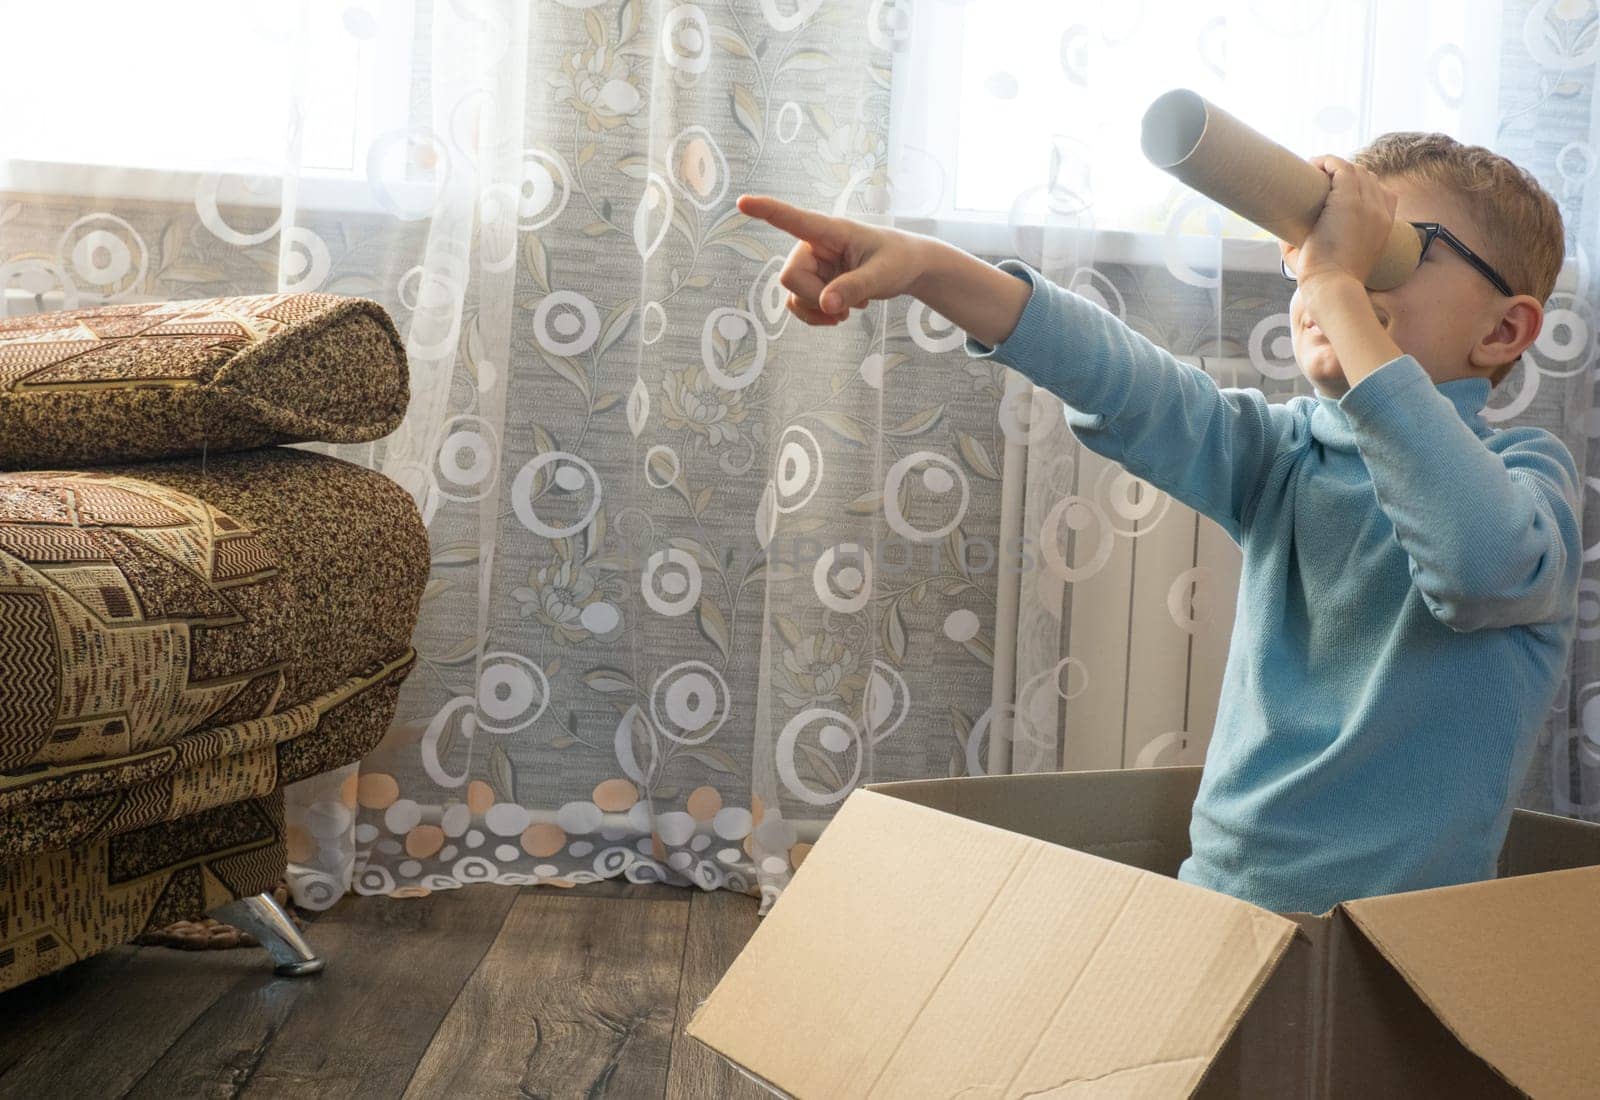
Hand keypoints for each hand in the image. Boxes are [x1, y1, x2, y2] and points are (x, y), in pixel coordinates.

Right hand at [735, 194, 928, 324]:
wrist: (908, 269)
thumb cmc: (898, 261)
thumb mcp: (882, 275)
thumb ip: (854, 288)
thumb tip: (826, 305)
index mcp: (831, 231)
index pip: (793, 219)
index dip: (766, 211)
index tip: (742, 202)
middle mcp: (814, 246)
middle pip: (791, 276)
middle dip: (814, 298)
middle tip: (846, 307)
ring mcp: (812, 266)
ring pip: (793, 295)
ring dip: (817, 310)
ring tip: (847, 310)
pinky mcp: (814, 283)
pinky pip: (798, 305)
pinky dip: (816, 316)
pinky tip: (838, 314)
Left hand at [1279, 155, 1398, 290]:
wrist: (1333, 285)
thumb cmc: (1328, 280)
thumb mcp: (1336, 260)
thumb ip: (1323, 244)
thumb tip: (1288, 232)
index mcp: (1384, 226)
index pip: (1382, 194)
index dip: (1361, 187)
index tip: (1335, 191)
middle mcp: (1381, 212)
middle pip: (1368, 178)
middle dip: (1344, 174)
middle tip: (1317, 180)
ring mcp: (1368, 204)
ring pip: (1355, 170)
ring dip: (1333, 166)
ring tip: (1311, 171)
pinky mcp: (1350, 200)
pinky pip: (1341, 167)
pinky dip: (1326, 162)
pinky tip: (1311, 165)